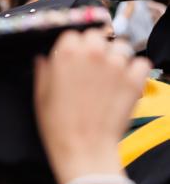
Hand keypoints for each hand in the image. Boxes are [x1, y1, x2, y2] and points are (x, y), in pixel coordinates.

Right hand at [34, 29, 149, 183]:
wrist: (83, 149)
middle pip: (98, 36)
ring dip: (117, 57)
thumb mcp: (40, 94)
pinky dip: (136, 70)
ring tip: (111, 74)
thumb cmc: (58, 125)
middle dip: (95, 48)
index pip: (73, 34)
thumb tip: (44, 59)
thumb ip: (43, 71)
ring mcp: (116, 66)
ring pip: (121, 47)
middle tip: (93, 67)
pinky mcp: (134, 81)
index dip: (72, 47)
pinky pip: (142, 63)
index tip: (73, 58)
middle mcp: (93, 54)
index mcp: (67, 53)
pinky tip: (126, 81)